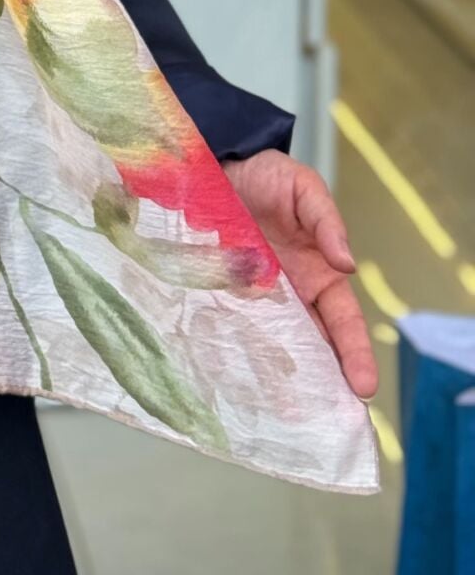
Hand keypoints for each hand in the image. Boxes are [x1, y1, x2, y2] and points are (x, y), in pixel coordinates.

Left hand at [222, 149, 377, 399]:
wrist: (220, 164)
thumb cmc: (269, 178)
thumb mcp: (304, 189)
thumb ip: (326, 221)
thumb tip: (347, 261)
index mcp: (318, 276)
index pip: (343, 323)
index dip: (355, 354)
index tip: (363, 388)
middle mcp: (289, 296)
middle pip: (310, 346)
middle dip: (320, 382)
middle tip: (326, 418)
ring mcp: (253, 297)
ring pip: (270, 344)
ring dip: (276, 375)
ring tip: (281, 411)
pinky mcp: (219, 291)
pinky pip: (229, 323)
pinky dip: (233, 348)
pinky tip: (230, 372)